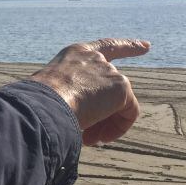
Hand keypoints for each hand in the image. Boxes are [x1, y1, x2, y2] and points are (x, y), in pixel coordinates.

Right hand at [29, 38, 149, 145]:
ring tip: (86, 138)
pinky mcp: (120, 86)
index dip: (128, 46)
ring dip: (104, 124)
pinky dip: (117, 128)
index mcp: (75, 54)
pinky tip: (99, 137)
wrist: (43, 104)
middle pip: (113, 87)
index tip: (147, 47)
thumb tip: (80, 116)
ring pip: (118, 105)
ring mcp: (109, 71)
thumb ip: (73, 95)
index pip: (106, 46)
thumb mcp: (54, 93)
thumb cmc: (38, 104)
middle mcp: (95, 58)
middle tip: (91, 138)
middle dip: (109, 114)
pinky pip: (129, 113)